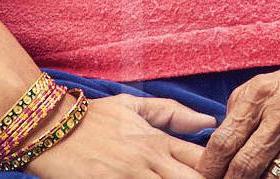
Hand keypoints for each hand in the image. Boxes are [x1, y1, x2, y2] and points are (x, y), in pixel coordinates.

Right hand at [31, 91, 212, 177]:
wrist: (50, 128)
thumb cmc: (92, 118)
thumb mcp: (131, 107)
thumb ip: (170, 113)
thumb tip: (209, 120)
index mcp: (157, 140)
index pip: (203, 159)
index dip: (220, 169)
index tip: (229, 173)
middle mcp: (150, 160)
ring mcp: (132, 176)